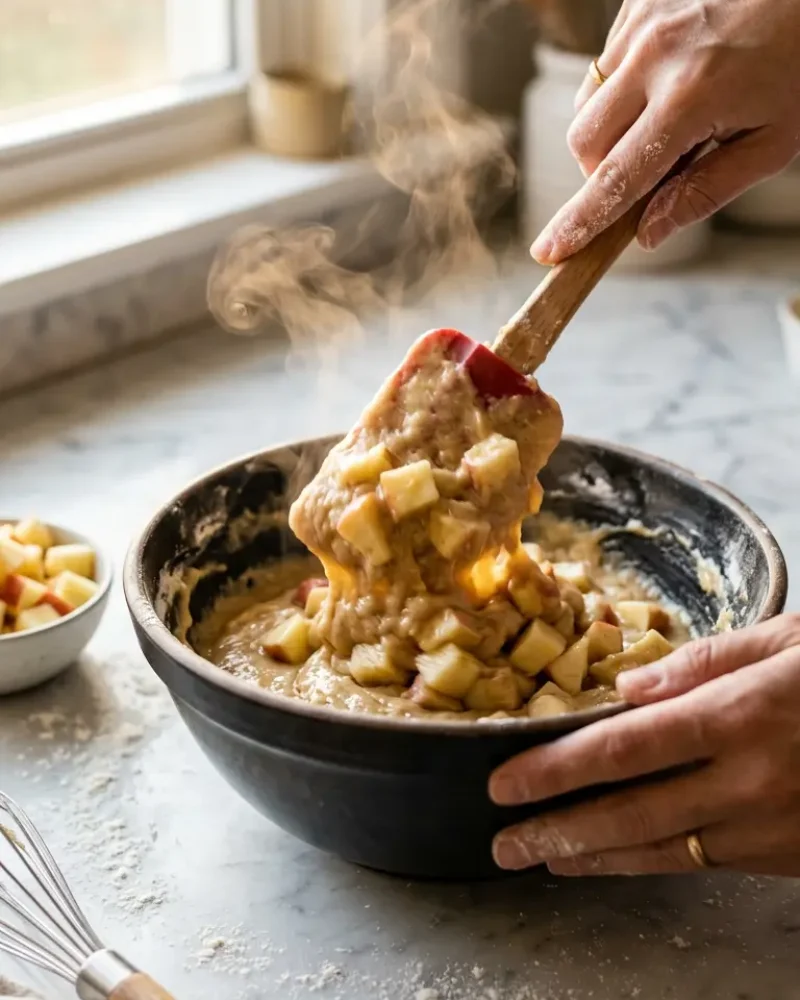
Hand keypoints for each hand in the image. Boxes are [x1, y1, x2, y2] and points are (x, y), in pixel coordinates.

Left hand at [489, 614, 799, 876]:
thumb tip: (628, 688)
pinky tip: (613, 859)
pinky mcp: (786, 855)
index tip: (505, 782)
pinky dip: (648, 862)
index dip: (556, 768)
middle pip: (630, 812)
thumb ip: (704, 662)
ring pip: (662, 850)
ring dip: (593, 857)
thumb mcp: (787, 640)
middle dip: (557, 829)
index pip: (623, 748)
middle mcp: (748, 779)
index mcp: (739, 715)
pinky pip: (703, 862)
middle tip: (500, 842)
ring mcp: (769, 825)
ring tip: (539, 859)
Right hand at [531, 0, 799, 263]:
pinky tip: (668, 77)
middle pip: (584, 143)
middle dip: (602, 172)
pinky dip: (624, 86)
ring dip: (611, 129)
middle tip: (649, 171)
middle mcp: (654, 56)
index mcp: (691, 98)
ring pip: (587, 103)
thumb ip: (707, 191)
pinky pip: (606, 64)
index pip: (616, 179)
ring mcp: (642, 22)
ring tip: (666, 116)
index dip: (580, 221)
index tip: (550, 250)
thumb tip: (649, 232)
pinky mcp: (639, 2)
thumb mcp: (773, 141)